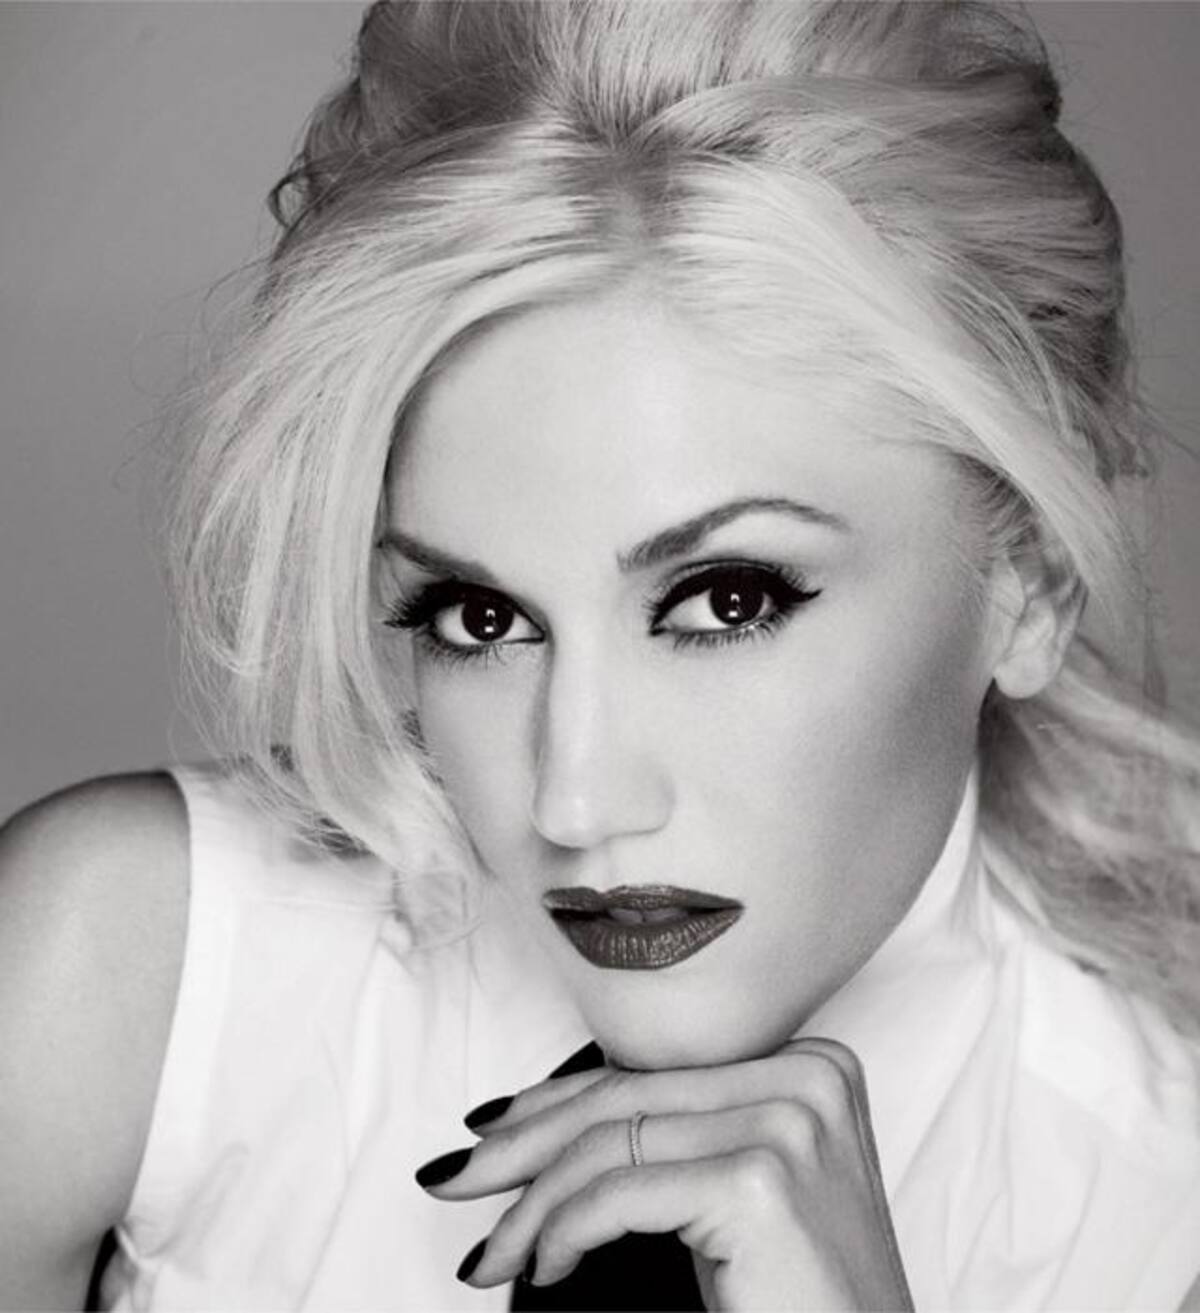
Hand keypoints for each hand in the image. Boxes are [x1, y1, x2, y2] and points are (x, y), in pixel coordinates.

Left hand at [416, 1037, 913, 1310]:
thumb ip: (676, 1136)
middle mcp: (806, 1074)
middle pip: (625, 1098)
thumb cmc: (800, 1298)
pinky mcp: (761, 1181)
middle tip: (454, 1177)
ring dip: (531, 1204)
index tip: (494, 1132)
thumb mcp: (740, 1192)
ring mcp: (789, 1121)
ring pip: (610, 1144)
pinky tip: (543, 1268)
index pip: (654, 1071)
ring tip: (494, 1254)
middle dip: (524, 1143)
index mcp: (810, 1061)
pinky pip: (620, 1194)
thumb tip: (552, 1117)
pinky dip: (561, 1231)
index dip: (559, 1101)